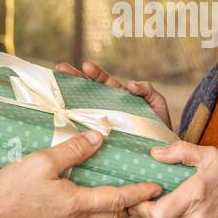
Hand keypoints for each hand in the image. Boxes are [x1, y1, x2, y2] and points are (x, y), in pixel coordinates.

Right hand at [0, 130, 162, 217]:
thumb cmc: (9, 192)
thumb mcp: (41, 162)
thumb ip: (72, 150)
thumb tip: (98, 138)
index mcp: (77, 205)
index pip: (118, 200)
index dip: (139, 192)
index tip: (156, 187)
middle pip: (110, 215)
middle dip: (127, 204)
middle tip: (141, 192)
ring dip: (105, 208)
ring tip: (111, 191)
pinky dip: (84, 211)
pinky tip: (76, 198)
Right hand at [55, 60, 170, 129]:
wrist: (159, 151)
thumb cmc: (158, 126)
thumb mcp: (156, 104)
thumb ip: (147, 91)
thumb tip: (130, 84)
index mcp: (119, 98)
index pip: (104, 82)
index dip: (95, 74)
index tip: (85, 66)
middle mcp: (107, 108)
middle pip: (88, 91)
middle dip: (75, 78)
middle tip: (61, 68)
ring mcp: (102, 122)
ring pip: (83, 107)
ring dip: (70, 96)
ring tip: (57, 85)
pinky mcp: (100, 137)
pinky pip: (86, 129)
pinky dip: (75, 124)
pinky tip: (62, 117)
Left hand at [130, 141, 217, 217]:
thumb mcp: (210, 156)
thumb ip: (181, 151)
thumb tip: (155, 153)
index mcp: (196, 195)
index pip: (157, 214)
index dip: (144, 207)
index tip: (145, 196)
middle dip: (148, 213)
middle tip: (152, 199)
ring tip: (167, 206)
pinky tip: (183, 215)